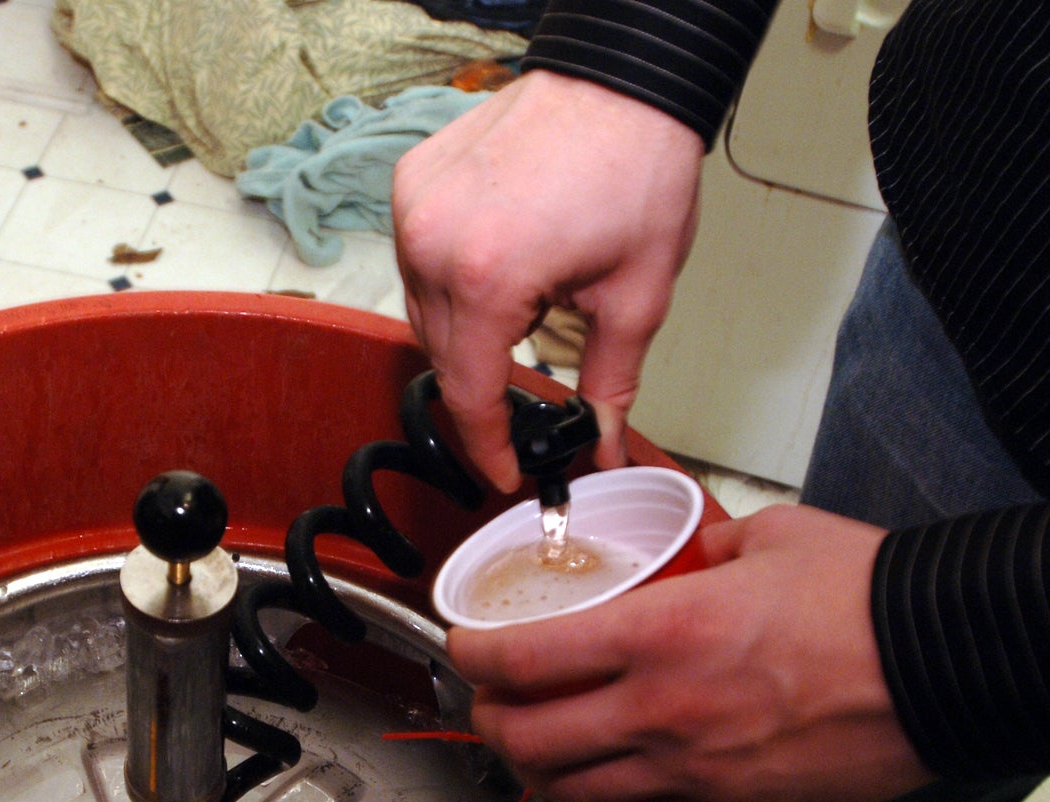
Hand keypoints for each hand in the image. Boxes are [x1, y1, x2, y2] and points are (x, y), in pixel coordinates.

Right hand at [392, 71, 704, 490]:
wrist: (622, 81)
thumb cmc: (634, 166)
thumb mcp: (637, 295)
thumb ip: (612, 384)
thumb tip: (606, 445)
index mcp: (488, 279)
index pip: (470, 395)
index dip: (488, 446)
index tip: (504, 473)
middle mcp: (435, 244)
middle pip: (442, 357)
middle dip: (482, 388)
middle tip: (521, 407)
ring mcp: (415, 209)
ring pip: (421, 312)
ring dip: (463, 333)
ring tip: (520, 316)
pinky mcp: (412, 183)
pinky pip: (417, 260)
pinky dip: (448, 281)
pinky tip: (494, 271)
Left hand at [447, 506, 934, 801]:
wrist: (947, 666)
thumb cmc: (869, 596)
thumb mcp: (771, 536)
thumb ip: (708, 548)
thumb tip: (686, 552)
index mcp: (660, 632)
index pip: (524, 656)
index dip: (474, 654)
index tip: (465, 645)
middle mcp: (661, 711)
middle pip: (529, 736)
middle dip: (491, 719)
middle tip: (490, 701)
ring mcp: (693, 773)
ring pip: (572, 793)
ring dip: (539, 772)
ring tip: (536, 748)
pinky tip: (600, 800)